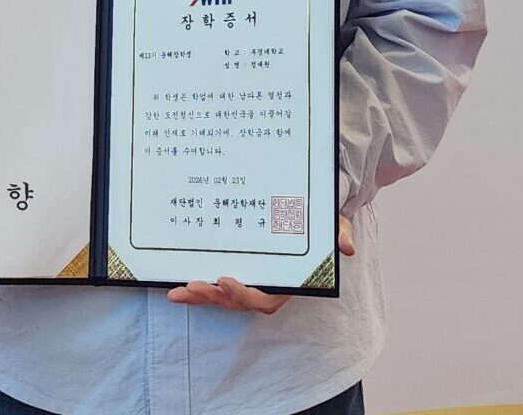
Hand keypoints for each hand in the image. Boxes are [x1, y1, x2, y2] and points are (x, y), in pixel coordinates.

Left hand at [166, 214, 354, 314]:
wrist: (311, 220)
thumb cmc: (319, 225)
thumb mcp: (333, 226)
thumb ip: (338, 234)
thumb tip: (346, 246)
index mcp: (288, 284)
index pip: (266, 300)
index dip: (244, 294)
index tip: (225, 279)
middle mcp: (268, 289)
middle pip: (238, 303)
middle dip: (213, 297)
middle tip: (190, 286)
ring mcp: (251, 284)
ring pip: (222, 299)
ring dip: (200, 297)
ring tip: (176, 292)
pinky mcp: (236, 275)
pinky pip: (216, 288)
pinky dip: (198, 290)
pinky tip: (177, 288)